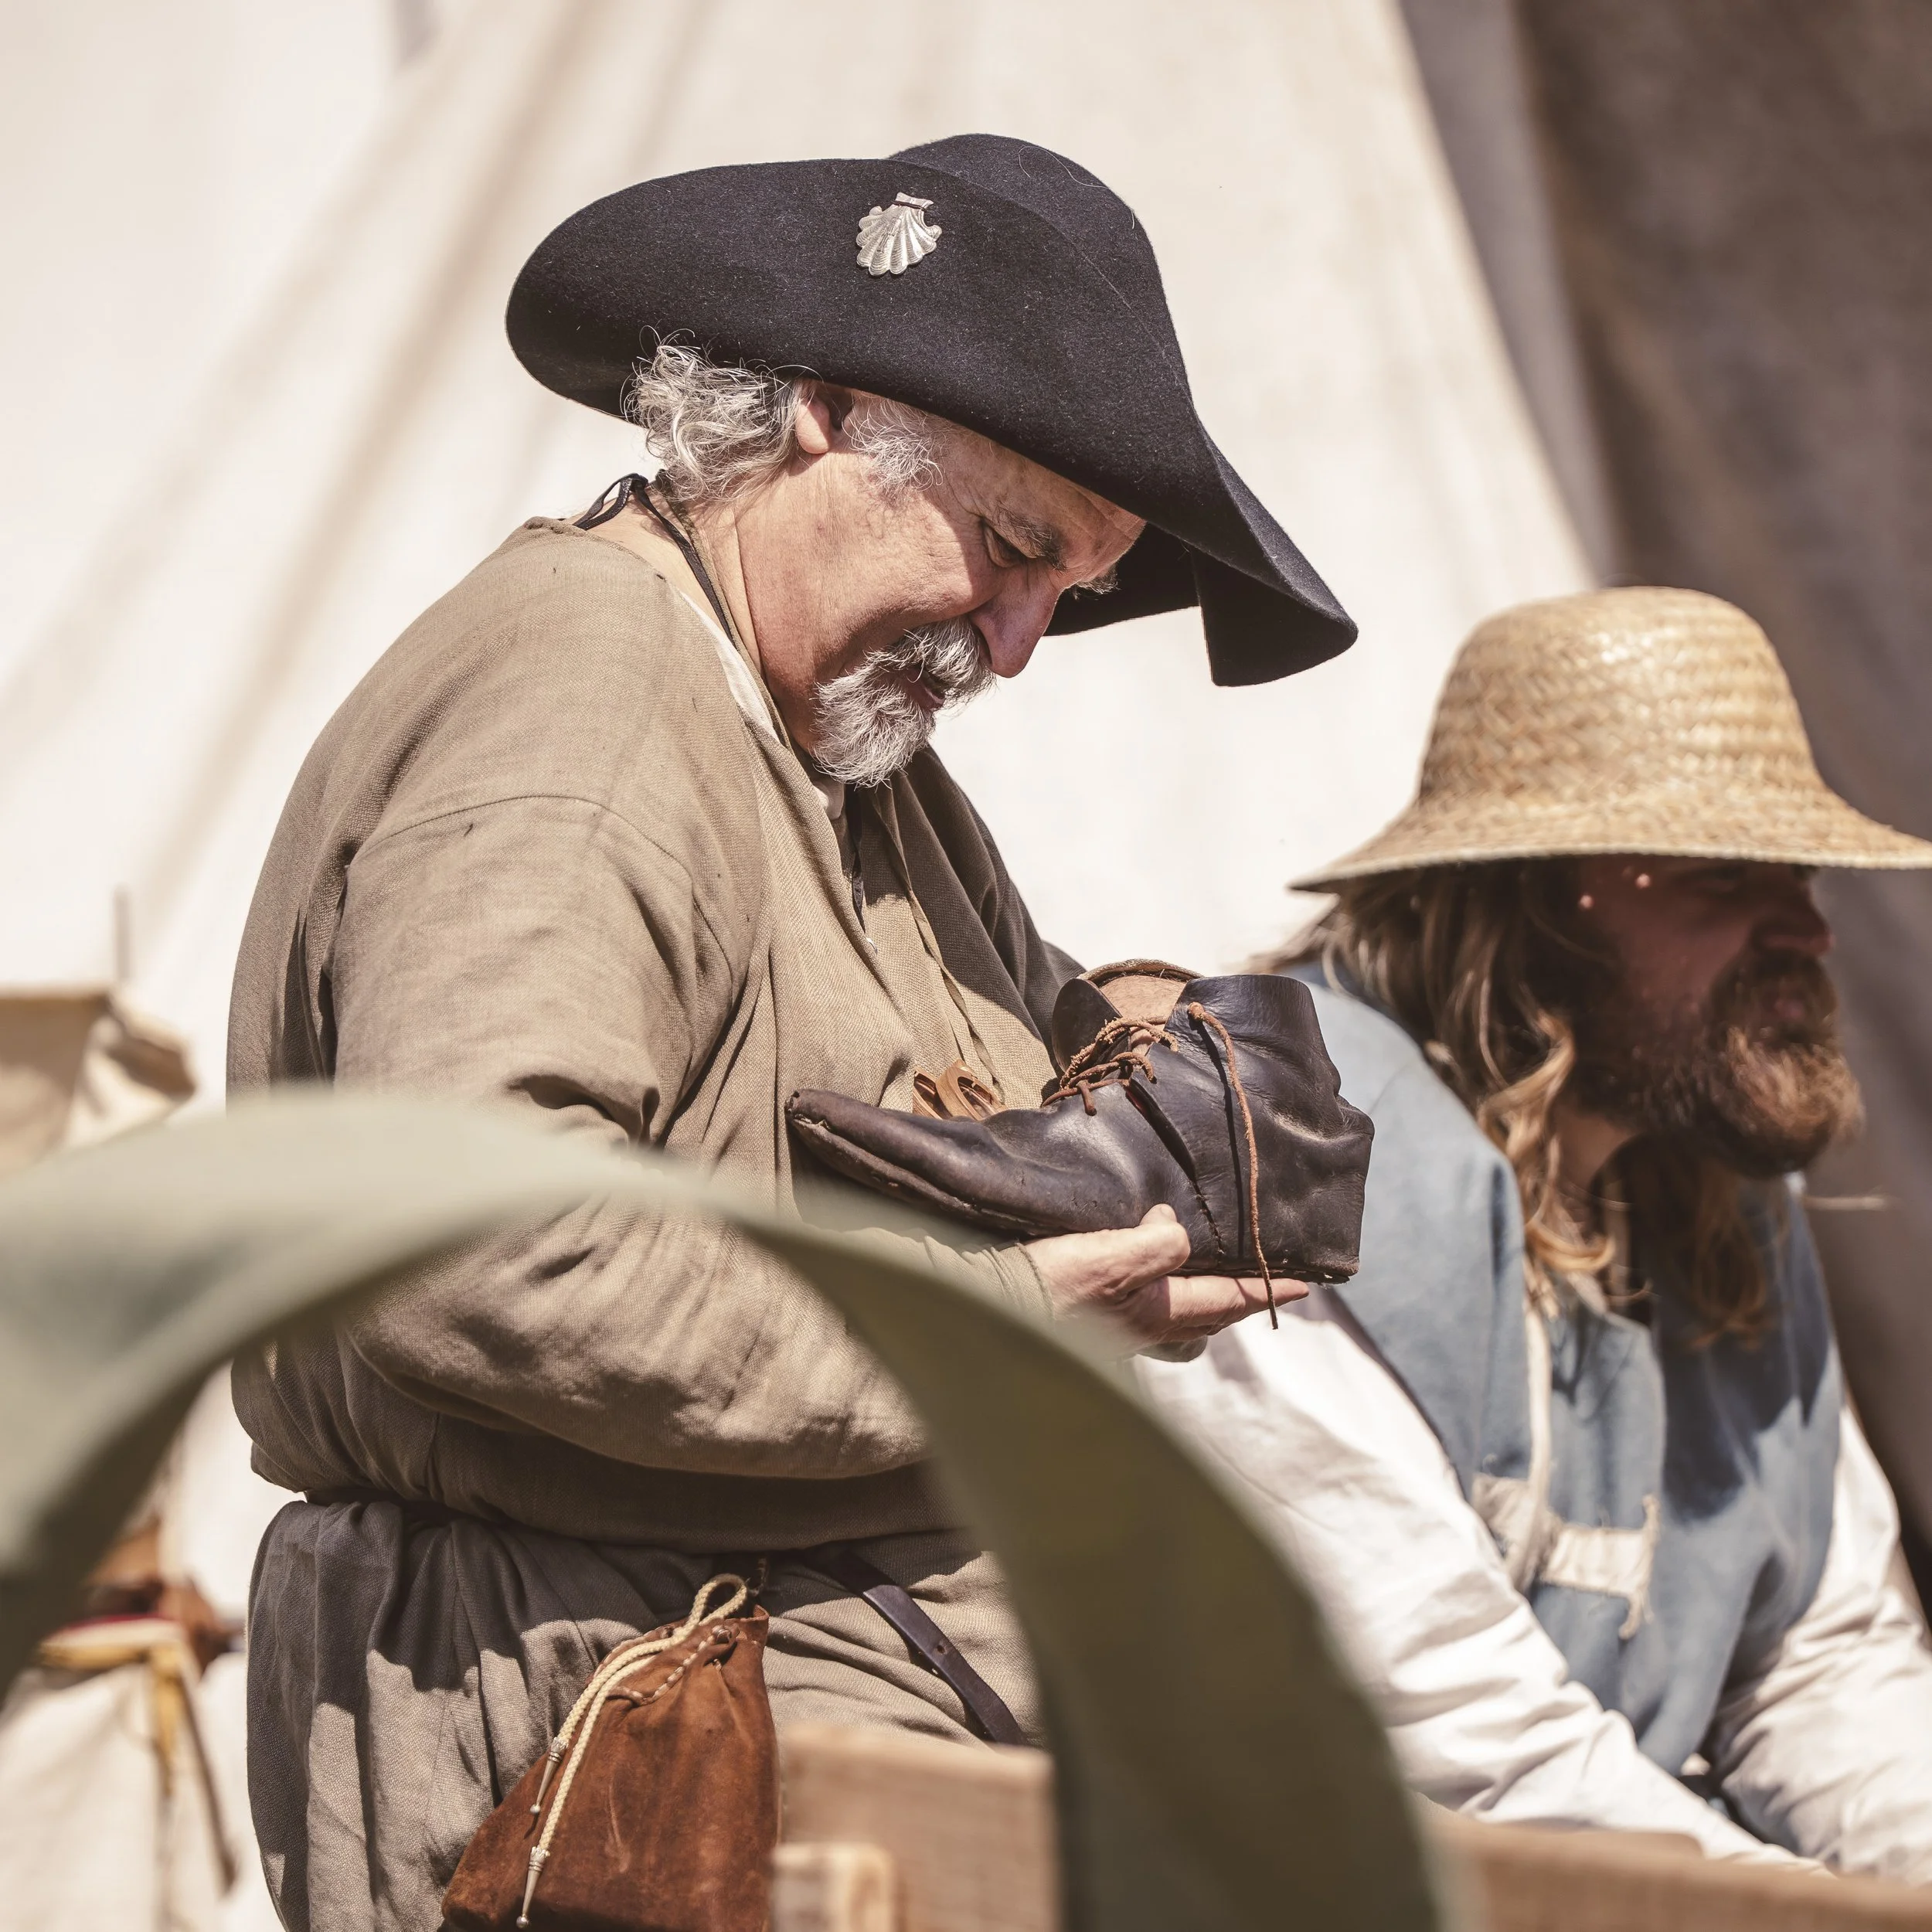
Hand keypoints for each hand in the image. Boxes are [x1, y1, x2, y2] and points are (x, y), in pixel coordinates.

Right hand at [1025, 1204, 1304, 1351]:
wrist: (987, 1310)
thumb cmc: (1049, 1286)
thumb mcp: (1112, 1257)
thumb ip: (1158, 1244)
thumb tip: (1174, 1228)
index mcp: (1157, 1312)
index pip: (1228, 1299)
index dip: (1265, 1289)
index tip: (1303, 1285)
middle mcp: (1142, 1328)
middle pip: (1205, 1316)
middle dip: (1236, 1302)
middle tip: (1261, 1285)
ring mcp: (1113, 1330)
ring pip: (1173, 1317)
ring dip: (1198, 1302)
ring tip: (1207, 1280)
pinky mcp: (1085, 1320)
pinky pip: (1141, 1309)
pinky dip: (1158, 1295)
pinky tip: (1142, 1282)